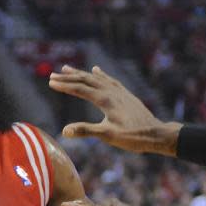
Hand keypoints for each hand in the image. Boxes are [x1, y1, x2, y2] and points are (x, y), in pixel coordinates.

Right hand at [48, 65, 180, 155]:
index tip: (50, 83)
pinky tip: (97, 70)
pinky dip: (100, 74)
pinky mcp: (125, 94)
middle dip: (68, 77)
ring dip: (81, 73)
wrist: (156, 133)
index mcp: (105, 100)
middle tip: (53, 75)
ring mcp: (119, 91)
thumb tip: (65, 131)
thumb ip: (86, 131)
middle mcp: (111, 91)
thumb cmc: (132, 137)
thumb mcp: (108, 135)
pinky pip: (109, 80)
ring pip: (96, 78)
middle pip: (86, 80)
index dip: (64, 86)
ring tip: (68, 68)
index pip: (80, 89)